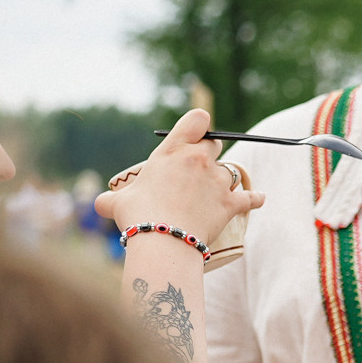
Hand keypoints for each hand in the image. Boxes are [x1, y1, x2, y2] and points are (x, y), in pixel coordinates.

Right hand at [94, 108, 261, 247]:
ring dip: (223, 180)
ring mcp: (217, 181)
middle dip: (208, 154)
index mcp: (172, 151)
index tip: (197, 134)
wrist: (163, 242)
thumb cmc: (138, 218)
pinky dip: (255, 199)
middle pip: (214, 145)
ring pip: (229, 171)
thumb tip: (101, 204)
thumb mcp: (117, 203)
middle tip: (199, 170)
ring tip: (211, 194)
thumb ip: (112, 199)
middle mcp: (198, 160)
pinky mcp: (231, 203)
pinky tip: (260, 198)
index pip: (197, 120)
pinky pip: (250, 197)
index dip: (199, 125)